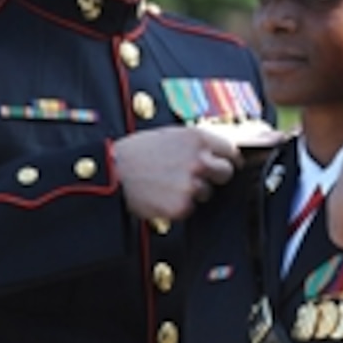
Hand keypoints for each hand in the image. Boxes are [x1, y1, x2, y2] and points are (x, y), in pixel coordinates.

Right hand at [113, 126, 241, 221]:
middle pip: (226, 173)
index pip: (230, 150)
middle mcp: (199, 161)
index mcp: (198, 138)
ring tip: (168, 183)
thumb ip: (196, 142)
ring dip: (194, 191)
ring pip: (207, 192)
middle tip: (194, 176)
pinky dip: (179, 205)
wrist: (112, 173)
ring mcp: (192, 184)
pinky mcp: (182, 206)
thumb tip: (218, 150)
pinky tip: (162, 195)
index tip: (227, 163)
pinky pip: (190, 208)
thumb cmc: (138, 152)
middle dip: (214, 176)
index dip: (228, 158)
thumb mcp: (171, 135)